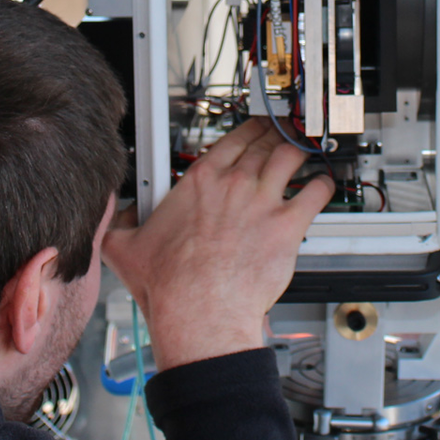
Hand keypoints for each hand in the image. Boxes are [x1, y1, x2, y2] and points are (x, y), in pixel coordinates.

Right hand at [103, 119, 332, 369]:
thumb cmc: (170, 285)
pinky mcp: (286, 226)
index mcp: (200, 181)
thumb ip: (120, 222)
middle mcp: (234, 184)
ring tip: (305, 151)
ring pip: (290, 158)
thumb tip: (116, 217)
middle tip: (284, 131)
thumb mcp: (125, 246)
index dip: (250, 128)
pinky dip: (323, 186)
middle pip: (264, 143)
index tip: (255, 128)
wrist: (198, 311)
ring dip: (300, 151)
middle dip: (277, 133)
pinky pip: (315, 195)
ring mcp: (263, 202)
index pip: (232, 139)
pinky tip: (323, 186)